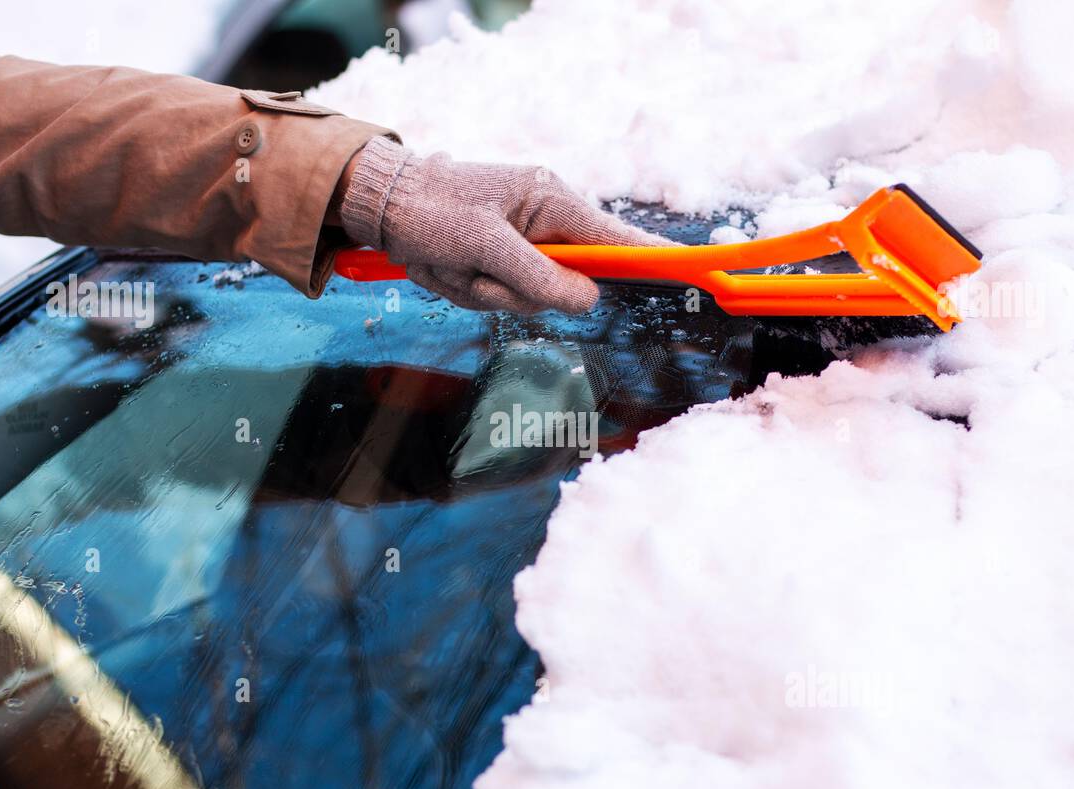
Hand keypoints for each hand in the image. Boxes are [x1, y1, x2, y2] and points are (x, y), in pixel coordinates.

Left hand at [336, 136, 669, 313]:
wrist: (382, 205)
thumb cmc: (431, 209)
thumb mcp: (484, 245)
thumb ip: (539, 276)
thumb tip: (589, 298)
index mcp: (552, 202)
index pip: (618, 239)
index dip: (653, 260)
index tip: (691, 270)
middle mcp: (546, 224)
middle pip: (568, 286)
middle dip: (517, 291)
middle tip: (477, 272)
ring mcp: (524, 247)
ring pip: (530, 300)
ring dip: (485, 292)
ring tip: (453, 263)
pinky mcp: (502, 265)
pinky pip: (501, 300)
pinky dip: (470, 292)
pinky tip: (447, 267)